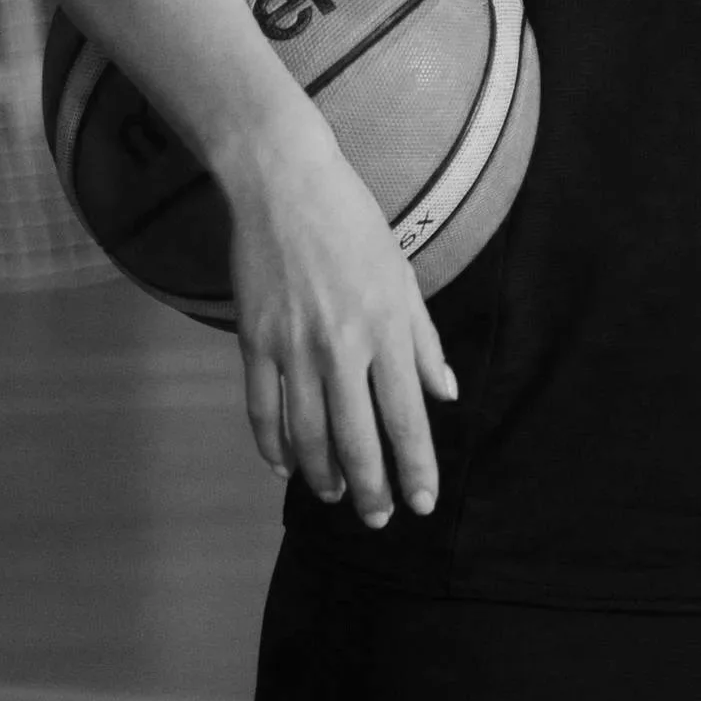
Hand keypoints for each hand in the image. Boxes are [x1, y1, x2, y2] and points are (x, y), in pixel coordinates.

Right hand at [222, 128, 457, 526]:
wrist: (284, 182)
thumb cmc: (352, 224)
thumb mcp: (403, 277)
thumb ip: (424, 342)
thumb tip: (445, 393)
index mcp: (387, 330)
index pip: (406, 419)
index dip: (416, 469)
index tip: (422, 503)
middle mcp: (342, 346)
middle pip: (357, 440)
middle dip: (371, 490)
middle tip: (377, 518)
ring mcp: (293, 346)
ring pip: (307, 435)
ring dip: (323, 476)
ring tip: (334, 495)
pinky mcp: (255, 338)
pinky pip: (262, 409)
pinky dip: (272, 446)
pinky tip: (285, 466)